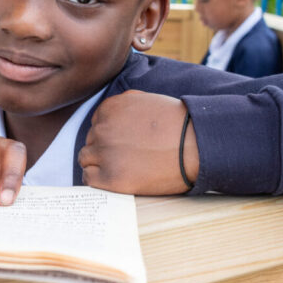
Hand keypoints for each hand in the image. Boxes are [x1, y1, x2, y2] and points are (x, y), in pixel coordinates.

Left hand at [79, 90, 198, 194]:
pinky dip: (96, 180)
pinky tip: (110, 180)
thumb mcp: (147, 101)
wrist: (196, 146)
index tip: (123, 141)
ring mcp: (105, 153)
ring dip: (98, 163)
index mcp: (110, 108)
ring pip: (85, 158)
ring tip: (118, 168)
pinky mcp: (111, 178)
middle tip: (124, 156)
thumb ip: (124, 105)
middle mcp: (103, 128)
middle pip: (91, 140)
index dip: (109, 133)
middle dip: (104, 147)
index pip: (96, 122)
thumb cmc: (178, 124)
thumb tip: (110, 115)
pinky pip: (89, 179)